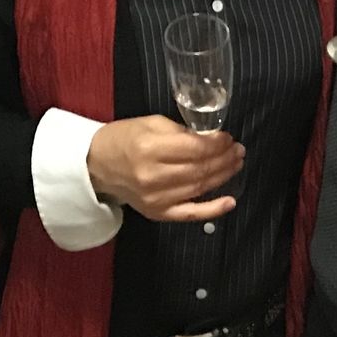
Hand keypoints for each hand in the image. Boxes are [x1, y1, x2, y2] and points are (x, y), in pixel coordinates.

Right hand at [85, 116, 243, 222]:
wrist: (97, 165)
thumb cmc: (124, 139)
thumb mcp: (150, 123)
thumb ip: (180, 130)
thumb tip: (210, 138)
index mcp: (150, 148)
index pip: (194, 148)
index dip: (216, 143)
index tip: (227, 138)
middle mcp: (153, 176)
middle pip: (200, 168)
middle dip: (224, 158)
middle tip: (238, 150)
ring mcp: (156, 198)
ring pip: (200, 187)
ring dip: (223, 176)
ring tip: (236, 164)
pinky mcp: (157, 213)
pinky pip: (190, 213)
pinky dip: (213, 209)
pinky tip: (230, 201)